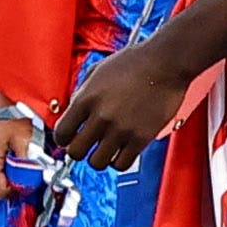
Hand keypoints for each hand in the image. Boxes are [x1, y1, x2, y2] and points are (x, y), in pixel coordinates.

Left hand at [49, 34, 199, 170]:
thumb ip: (82, 92)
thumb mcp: (97, 71)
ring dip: (98, 158)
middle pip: (75, 152)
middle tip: (86, 145)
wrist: (165, 63)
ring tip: (105, 149)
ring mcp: (121, 129)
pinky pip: (121, 164)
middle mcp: (101, 116)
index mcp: (86, 99)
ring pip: (97, 163)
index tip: (69, 138)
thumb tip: (73, 110)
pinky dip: (118, 161)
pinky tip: (120, 151)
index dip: (63, 138)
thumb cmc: (134, 63)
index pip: (61, 132)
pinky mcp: (141, 138)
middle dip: (78, 150)